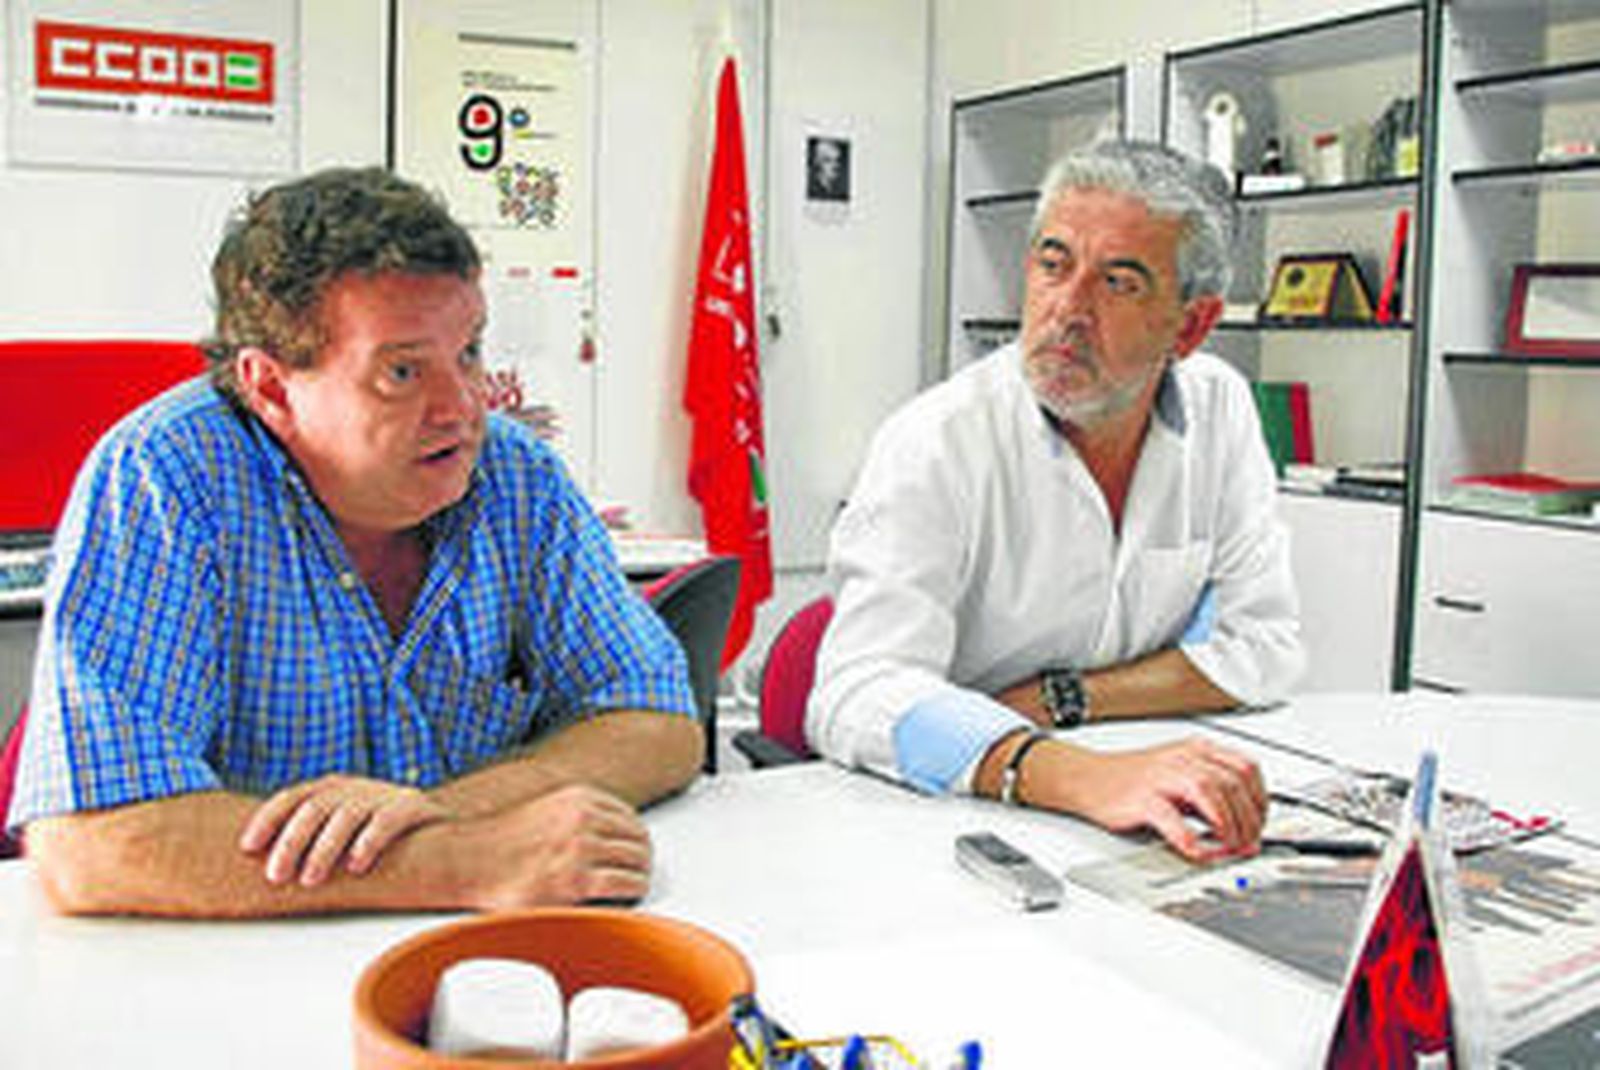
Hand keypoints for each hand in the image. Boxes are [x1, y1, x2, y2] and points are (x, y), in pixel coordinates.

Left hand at [239, 774, 449, 885]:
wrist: (447, 836)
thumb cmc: (381, 842)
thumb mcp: (343, 833)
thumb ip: (312, 840)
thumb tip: (261, 871)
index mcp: (333, 789)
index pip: (292, 797)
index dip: (267, 819)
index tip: (247, 848)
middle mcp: (356, 788)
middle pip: (314, 808)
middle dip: (291, 843)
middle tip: (276, 876)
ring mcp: (386, 794)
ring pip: (347, 815)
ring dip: (324, 849)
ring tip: (310, 880)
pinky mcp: (414, 807)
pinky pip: (388, 821)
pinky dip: (369, 842)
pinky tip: (356, 866)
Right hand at [453, 784, 653, 909]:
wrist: (466, 863)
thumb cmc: (501, 845)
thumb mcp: (547, 811)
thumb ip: (577, 816)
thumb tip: (607, 834)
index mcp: (578, 797)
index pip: (628, 816)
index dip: (634, 838)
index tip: (634, 852)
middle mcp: (583, 817)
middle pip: (638, 838)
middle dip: (641, 858)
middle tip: (638, 873)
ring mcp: (581, 847)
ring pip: (637, 861)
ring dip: (640, 876)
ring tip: (632, 887)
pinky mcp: (577, 880)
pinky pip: (624, 885)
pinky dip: (631, 893)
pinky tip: (625, 899)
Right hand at [1053, 738, 1266, 861]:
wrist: (1087, 777)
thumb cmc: (1132, 779)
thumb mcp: (1178, 775)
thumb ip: (1210, 793)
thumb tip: (1242, 822)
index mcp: (1195, 750)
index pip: (1245, 768)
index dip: (1260, 799)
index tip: (1260, 823)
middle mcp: (1182, 759)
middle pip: (1233, 783)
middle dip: (1248, 819)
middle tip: (1247, 843)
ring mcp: (1161, 777)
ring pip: (1210, 794)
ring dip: (1227, 826)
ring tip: (1228, 848)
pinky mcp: (1142, 798)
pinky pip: (1171, 818)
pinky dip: (1189, 838)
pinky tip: (1196, 852)